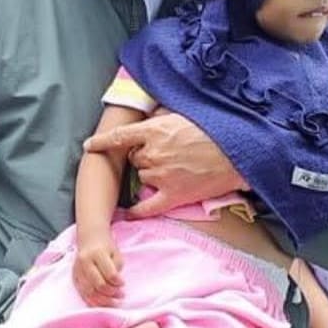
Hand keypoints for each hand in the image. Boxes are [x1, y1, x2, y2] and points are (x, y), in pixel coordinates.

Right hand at [72, 234, 123, 305]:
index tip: (123, 284)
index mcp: (97, 253)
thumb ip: (116, 268)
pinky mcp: (74, 278)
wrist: (89, 239)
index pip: (109, 274)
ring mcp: (78, 271)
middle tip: (121, 295)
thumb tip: (116, 285)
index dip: (118, 282)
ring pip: (90, 292)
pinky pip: (83, 294)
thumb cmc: (106, 247)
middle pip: (98, 284)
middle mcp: (85, 262)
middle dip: (112, 293)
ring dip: (104, 300)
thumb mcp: (116, 253)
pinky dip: (94, 302)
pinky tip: (103, 303)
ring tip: (115, 302)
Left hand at [83, 110, 244, 218]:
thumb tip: (149, 118)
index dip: (102, 141)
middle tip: (162, 153)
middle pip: (133, 159)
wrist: (238, 153)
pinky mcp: (173, 196)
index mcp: (155, 130)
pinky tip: (132, 213)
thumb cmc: (214, 130)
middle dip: (142, 156)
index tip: (90, 146)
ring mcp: (162, 176)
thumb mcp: (184, 114)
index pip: (119, 136)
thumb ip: (161, 116)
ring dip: (150, 175)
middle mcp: (154, 153)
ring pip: (142, 178)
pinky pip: (146, 207)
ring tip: (172, 169)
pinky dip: (137, 211)